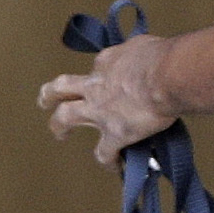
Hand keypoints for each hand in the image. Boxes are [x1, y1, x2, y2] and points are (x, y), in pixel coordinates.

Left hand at [38, 33, 176, 168]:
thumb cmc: (162, 58)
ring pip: (65, 117)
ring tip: (59, 133)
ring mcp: (99, 110)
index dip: (101, 75)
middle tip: (46, 100)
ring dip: (58, 126)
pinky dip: (108, 161)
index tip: (111, 81)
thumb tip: (144, 59)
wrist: (167, 76)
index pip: (97, 69)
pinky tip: (113, 167)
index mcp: (106, 62)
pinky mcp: (113, 133)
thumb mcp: (144, 46)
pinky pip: (104, 152)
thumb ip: (137, 54)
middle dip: (50, 94)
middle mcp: (95, 85)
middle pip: (61, 87)